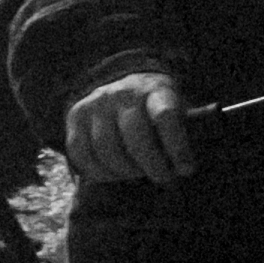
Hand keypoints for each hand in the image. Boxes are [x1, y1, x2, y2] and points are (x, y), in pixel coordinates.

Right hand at [66, 70, 195, 186]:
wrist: (121, 85)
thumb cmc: (155, 111)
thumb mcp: (175, 111)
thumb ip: (178, 136)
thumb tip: (182, 169)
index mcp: (154, 91)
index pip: (165, 116)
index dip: (177, 146)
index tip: (186, 170)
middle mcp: (123, 93)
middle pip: (134, 133)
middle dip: (151, 164)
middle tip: (162, 177)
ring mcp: (96, 103)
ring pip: (106, 147)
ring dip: (124, 171)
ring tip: (136, 173)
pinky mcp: (76, 115)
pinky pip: (80, 152)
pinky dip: (97, 171)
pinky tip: (112, 175)